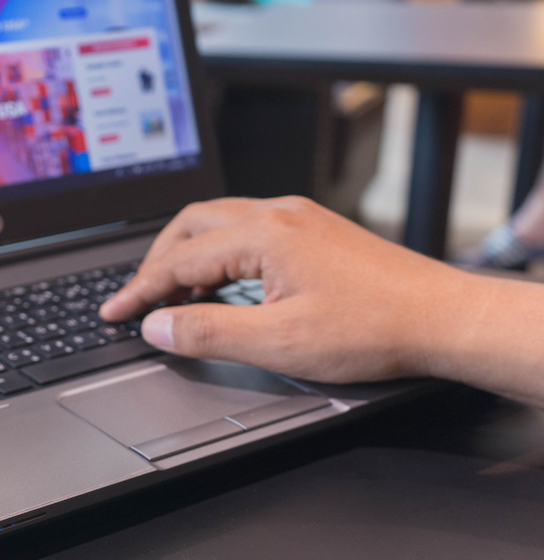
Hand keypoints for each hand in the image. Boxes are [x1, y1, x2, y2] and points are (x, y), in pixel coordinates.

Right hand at [99, 196, 469, 383]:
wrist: (445, 320)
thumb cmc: (377, 329)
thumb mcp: (279, 344)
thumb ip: (209, 332)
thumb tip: (158, 325)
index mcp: (264, 235)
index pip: (178, 260)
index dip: (139, 290)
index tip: (115, 312)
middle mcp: (280, 215)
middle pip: (191, 225)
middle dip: (155, 262)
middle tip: (137, 299)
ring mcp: (300, 219)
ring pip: (219, 223)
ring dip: (186, 255)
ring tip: (172, 294)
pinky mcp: (316, 232)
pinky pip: (247, 230)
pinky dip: (217, 254)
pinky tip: (221, 284)